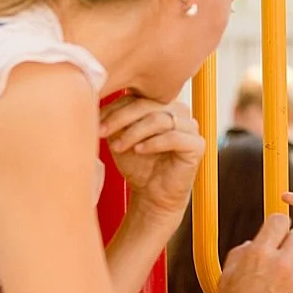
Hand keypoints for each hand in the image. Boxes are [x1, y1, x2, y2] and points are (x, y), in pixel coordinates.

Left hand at [102, 96, 199, 213]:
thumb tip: (96, 97)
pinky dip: (153, 143)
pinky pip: (174, 137)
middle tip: (103, 131)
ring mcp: (190, 127)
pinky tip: (139, 150)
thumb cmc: (138, 165)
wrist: (152, 196)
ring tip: (118, 146)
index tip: (96, 121)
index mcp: (162, 105)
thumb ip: (116, 118)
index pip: (138, 96)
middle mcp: (179, 111)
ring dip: (135, 132)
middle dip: (122, 118)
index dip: (115, 108)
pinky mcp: (197, 145)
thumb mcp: (121, 137)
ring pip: (160, 119)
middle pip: (148, 105)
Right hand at [218, 214, 292, 292]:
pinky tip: (286, 288)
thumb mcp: (228, 275)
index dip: (278, 224)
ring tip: (288, 267)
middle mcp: (280, 264)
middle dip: (291, 239)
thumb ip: (241, 254)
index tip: (277, 230)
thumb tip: (250, 245)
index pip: (279, 221)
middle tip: (284, 248)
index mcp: (259, 254)